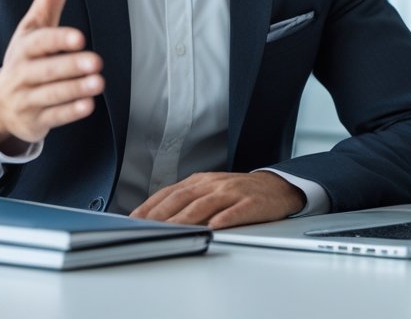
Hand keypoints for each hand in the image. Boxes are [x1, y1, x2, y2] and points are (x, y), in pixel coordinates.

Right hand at [0, 0, 102, 149]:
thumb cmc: (26, 57)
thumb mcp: (35, 25)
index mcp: (25, 46)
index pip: (39, 42)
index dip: (58, 40)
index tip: (79, 37)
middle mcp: (23, 72)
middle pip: (46, 70)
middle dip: (70, 66)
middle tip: (96, 62)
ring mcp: (28, 98)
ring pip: (51, 95)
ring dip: (75, 89)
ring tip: (99, 83)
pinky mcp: (36, 120)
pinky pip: (53, 117)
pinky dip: (69, 112)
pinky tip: (88, 105)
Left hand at [129, 171, 304, 228]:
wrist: (276, 188)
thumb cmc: (239, 193)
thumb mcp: (210, 191)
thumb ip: (188, 201)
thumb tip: (158, 218)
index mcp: (201, 181)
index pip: (170, 192)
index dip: (151, 205)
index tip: (134, 218)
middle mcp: (214, 184)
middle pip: (184, 198)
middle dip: (162, 213)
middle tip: (145, 227)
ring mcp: (232, 192)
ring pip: (205, 205)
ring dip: (186, 218)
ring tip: (172, 229)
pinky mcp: (251, 202)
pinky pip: (236, 211)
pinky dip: (225, 218)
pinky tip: (214, 226)